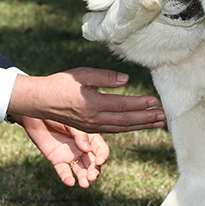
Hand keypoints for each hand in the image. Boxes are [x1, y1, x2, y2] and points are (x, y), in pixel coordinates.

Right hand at [8, 68, 163, 133]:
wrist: (40, 100)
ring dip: (141, 126)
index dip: (140, 104)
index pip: (123, 106)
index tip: (155, 101)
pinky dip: (128, 128)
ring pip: (121, 128)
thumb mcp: (82, 74)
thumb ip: (104, 77)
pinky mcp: (89, 129)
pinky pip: (113, 130)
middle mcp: (94, 119)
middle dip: (146, 119)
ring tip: (157, 123)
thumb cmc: (60, 83)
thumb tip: (126, 79)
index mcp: (93, 104)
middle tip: (163, 117)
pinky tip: (136, 125)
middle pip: (126, 121)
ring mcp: (92, 126)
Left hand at [20, 116, 109, 187]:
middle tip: (92, 176)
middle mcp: (82, 149)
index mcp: (90, 138)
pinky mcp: (57, 160)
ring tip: (84, 184)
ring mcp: (70, 155)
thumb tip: (86, 150)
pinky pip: (63, 171)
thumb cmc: (56, 114)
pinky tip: (70, 182)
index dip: (102, 157)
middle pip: (92, 163)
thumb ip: (79, 134)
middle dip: (94, 171)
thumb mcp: (70, 121)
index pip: (101, 150)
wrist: (37, 115)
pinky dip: (67, 178)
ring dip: (83, 178)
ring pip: (80, 170)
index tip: (99, 161)